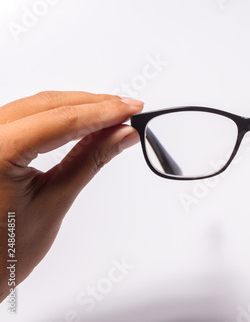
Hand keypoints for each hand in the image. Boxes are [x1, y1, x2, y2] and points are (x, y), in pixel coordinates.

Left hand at [0, 91, 143, 301]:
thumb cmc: (4, 250)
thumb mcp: (55, 200)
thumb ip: (91, 159)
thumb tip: (122, 134)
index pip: (60, 121)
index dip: (102, 112)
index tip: (131, 109)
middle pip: (47, 105)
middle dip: (92, 104)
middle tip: (127, 108)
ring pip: (36, 105)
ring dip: (76, 106)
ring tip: (111, 113)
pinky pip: (26, 116)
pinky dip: (57, 116)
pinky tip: (82, 119)